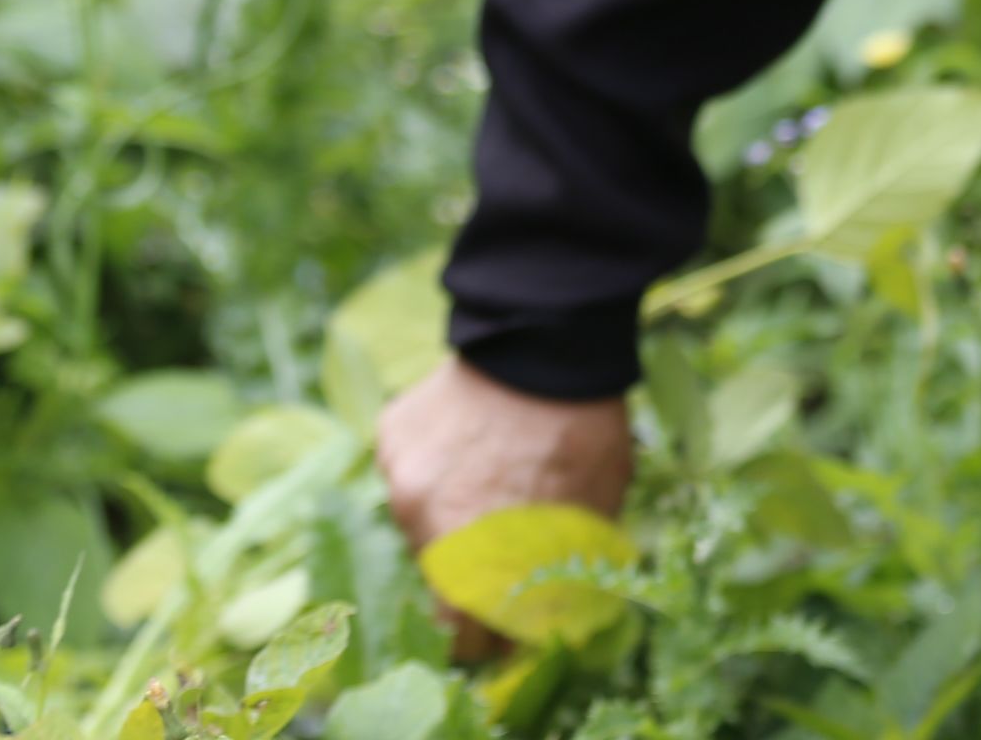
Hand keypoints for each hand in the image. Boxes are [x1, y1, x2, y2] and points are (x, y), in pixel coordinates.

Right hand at [373, 355, 633, 657]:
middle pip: (441, 574)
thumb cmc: (580, 437)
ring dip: (453, 511)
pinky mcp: (390, 436)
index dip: (489, 635)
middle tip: (510, 532)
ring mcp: (400, 478)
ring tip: (495, 474)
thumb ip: (561, 581)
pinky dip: (437, 466)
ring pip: (423, 519)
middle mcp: (421, 527)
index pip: (461, 638)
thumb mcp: (590, 522)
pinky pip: (411, 470)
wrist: (545, 342)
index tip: (509, 621)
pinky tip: (473, 439)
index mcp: (470, 563)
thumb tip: (548, 623)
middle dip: (474, 566)